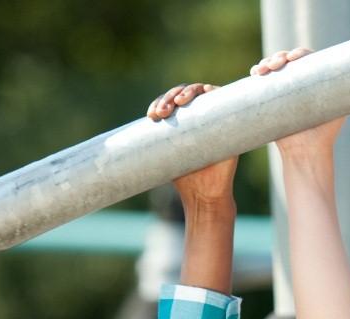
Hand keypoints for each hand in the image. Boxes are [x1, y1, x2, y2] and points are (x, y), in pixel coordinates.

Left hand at [147, 83, 238, 207]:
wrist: (206, 195)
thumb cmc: (184, 179)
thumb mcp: (163, 158)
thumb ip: (152, 146)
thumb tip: (120, 145)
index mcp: (180, 122)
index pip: (168, 103)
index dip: (158, 103)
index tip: (151, 116)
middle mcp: (197, 116)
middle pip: (181, 95)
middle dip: (168, 99)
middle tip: (161, 113)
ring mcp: (213, 116)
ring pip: (199, 92)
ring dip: (187, 92)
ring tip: (178, 102)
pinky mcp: (229, 120)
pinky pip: (222, 97)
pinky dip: (212, 91)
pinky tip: (202, 94)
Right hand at [252, 48, 345, 155]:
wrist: (305, 150)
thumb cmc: (325, 131)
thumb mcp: (339, 108)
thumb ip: (344, 91)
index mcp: (315, 80)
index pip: (307, 59)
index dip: (300, 53)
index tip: (294, 58)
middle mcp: (299, 81)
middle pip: (288, 60)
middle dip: (279, 57)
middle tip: (276, 64)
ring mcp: (284, 88)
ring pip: (273, 67)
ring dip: (267, 62)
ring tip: (262, 70)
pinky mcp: (270, 97)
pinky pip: (262, 81)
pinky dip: (258, 72)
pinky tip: (255, 72)